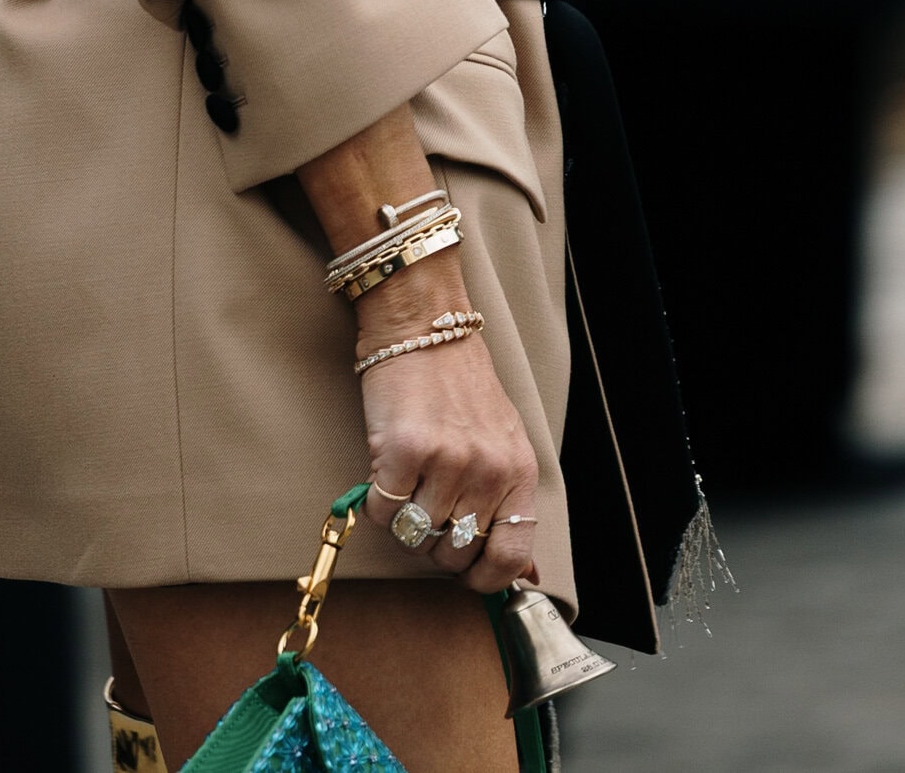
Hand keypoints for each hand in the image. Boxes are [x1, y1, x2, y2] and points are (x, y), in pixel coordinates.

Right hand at [357, 268, 538, 593]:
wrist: (423, 325)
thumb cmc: (459, 383)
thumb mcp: (504, 440)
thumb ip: (511, 503)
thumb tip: (528, 576)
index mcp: (519, 471)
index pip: (511, 557)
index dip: (485, 579)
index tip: (466, 573)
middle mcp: (487, 470)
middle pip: (455, 553)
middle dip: (435, 545)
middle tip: (427, 510)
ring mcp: (446, 460)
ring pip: (416, 536)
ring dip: (403, 522)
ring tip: (406, 486)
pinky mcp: (403, 450)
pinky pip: (383, 511)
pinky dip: (377, 502)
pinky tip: (384, 473)